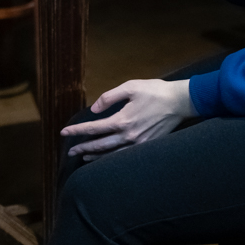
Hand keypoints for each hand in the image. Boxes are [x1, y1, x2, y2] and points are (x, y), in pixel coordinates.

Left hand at [61, 79, 196, 160]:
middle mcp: (128, 136)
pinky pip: (124, 156)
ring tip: (84, 157)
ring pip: (111, 154)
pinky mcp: (147, 147)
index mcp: (122, 120)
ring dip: (95, 156)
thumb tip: (94, 109)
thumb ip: (109, 97)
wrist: (180, 102)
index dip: (77, 131)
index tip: (64, 133)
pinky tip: (107, 158)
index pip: (94, 128)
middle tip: (70, 151)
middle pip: (99, 145)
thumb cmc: (155, 91)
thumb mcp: (130, 87)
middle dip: (82, 148)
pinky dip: (112, 158)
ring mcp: (138, 144)